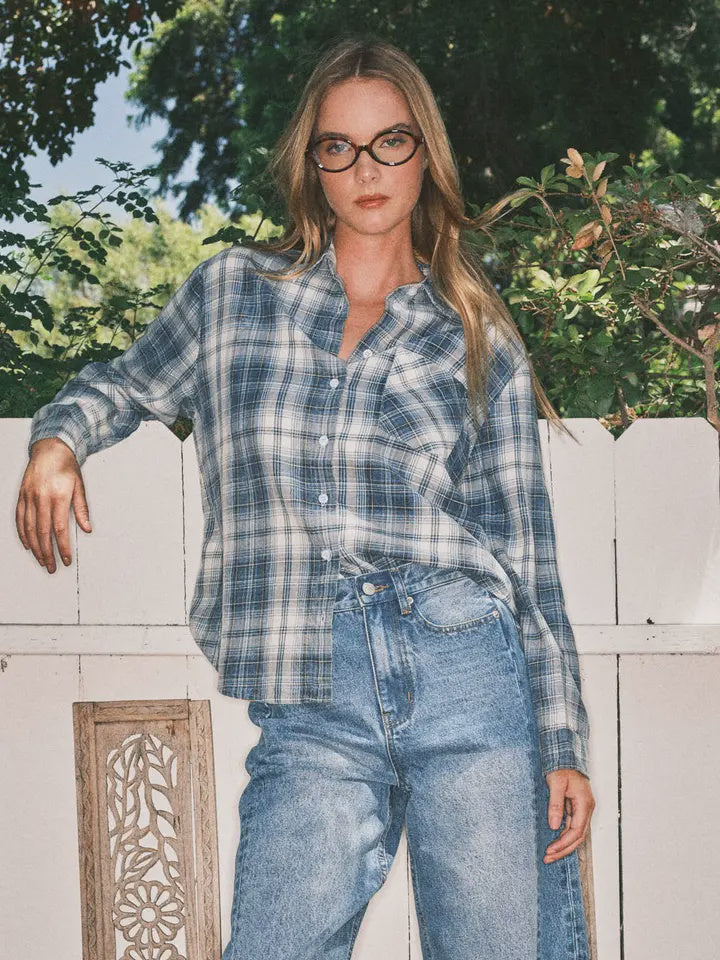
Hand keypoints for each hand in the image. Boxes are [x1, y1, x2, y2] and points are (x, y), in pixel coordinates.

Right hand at [17, 437, 92, 572]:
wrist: (50, 449)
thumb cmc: (66, 467)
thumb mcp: (79, 486)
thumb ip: (82, 509)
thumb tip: (87, 529)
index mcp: (58, 496)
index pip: (60, 529)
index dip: (62, 547)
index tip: (66, 560)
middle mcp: (41, 498)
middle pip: (42, 532)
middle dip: (47, 553)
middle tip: (51, 567)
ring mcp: (29, 497)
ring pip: (29, 528)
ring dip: (35, 547)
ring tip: (41, 560)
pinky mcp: (21, 496)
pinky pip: (19, 519)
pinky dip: (22, 534)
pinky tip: (28, 545)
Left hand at [543, 767, 594, 863]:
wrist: (566, 756)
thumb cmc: (562, 767)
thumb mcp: (556, 784)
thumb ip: (556, 805)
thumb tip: (554, 826)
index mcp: (584, 804)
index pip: (576, 831)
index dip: (563, 843)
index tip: (550, 850)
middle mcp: (586, 809)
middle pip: (578, 836)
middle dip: (563, 849)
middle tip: (548, 858)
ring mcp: (582, 809)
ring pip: (575, 833)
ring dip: (563, 845)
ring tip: (549, 854)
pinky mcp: (577, 808)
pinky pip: (572, 827)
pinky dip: (564, 836)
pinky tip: (555, 842)